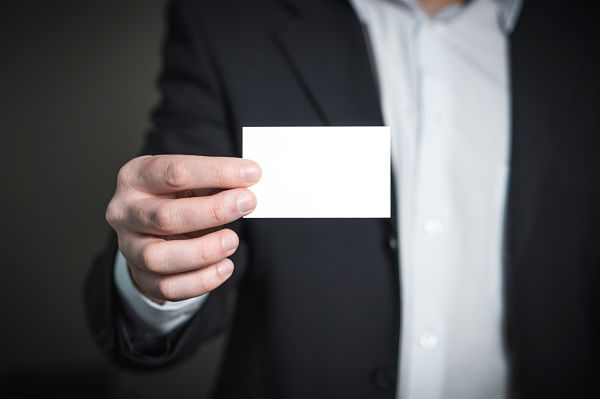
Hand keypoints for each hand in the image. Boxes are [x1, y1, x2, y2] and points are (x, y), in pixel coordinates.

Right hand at [106, 155, 260, 302]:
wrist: (153, 229)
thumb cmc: (177, 197)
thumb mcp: (191, 180)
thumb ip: (216, 180)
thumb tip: (250, 180)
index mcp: (135, 177)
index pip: (175, 172)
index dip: (217, 172)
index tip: (252, 173)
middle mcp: (125, 212)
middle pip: (166, 217)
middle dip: (213, 211)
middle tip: (247, 203)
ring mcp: (129, 247)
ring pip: (159, 258)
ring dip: (203, 251)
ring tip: (232, 240)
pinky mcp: (142, 277)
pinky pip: (168, 287)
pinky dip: (201, 280)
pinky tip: (225, 266)